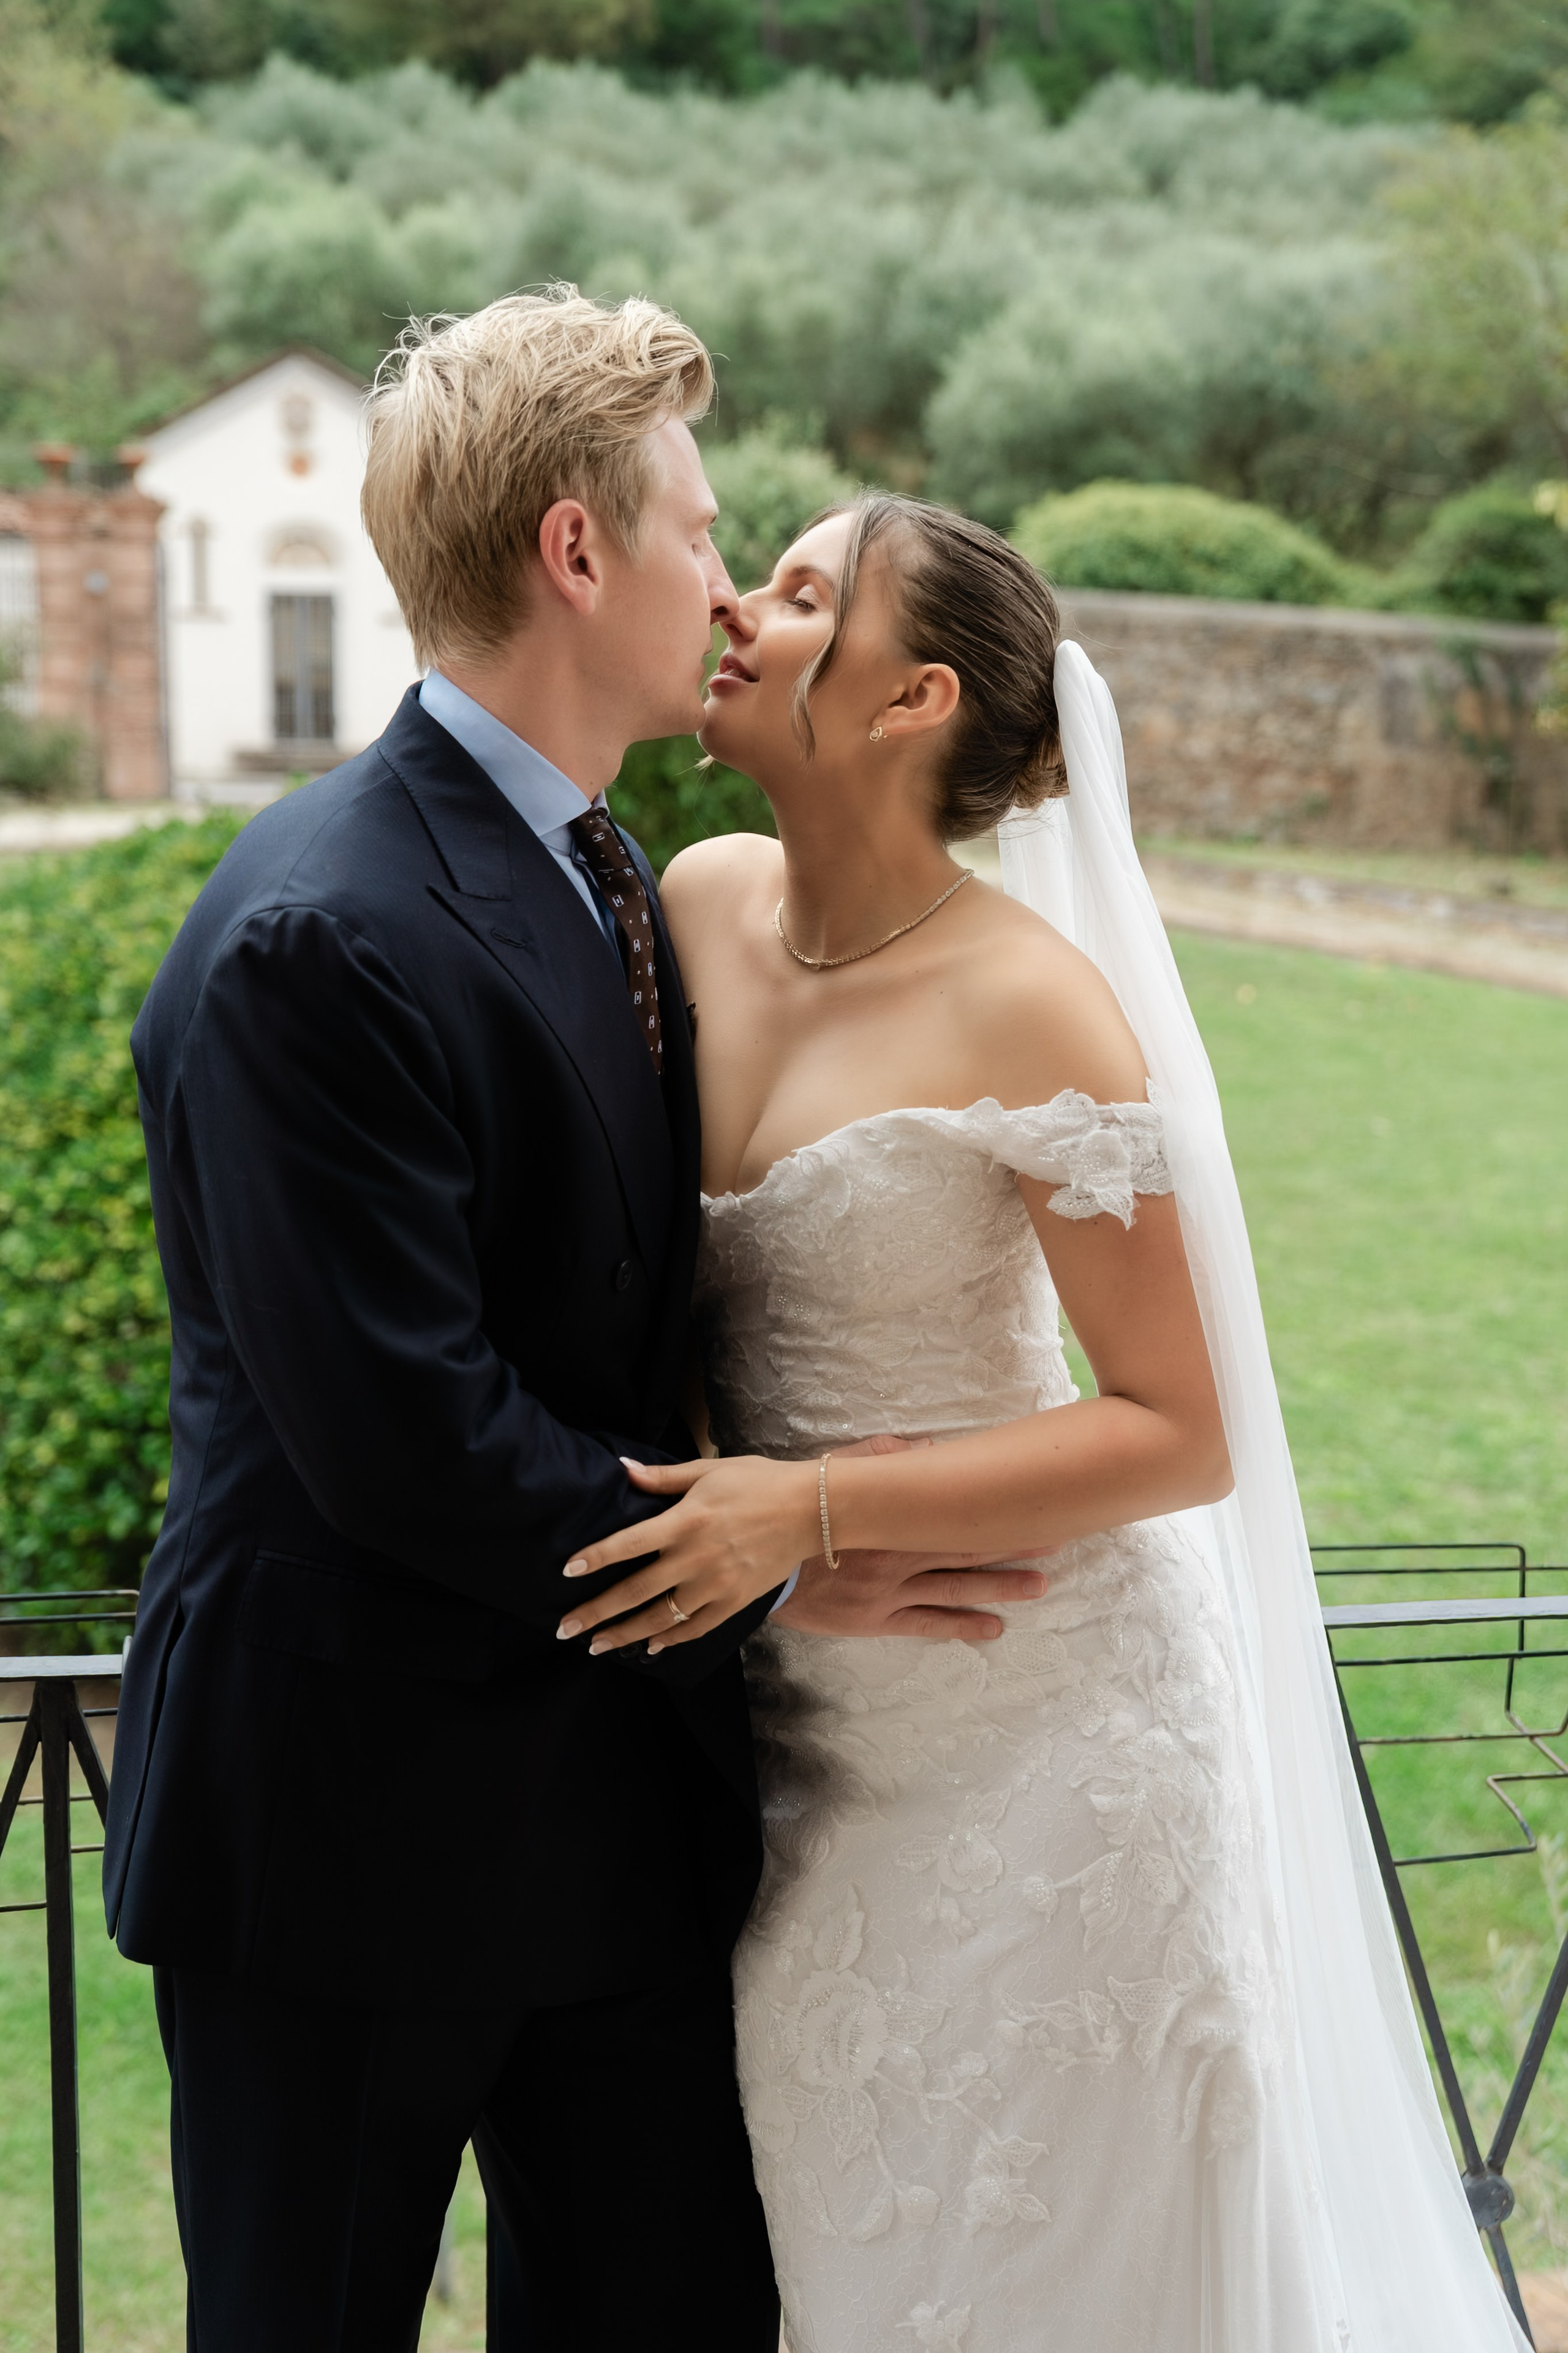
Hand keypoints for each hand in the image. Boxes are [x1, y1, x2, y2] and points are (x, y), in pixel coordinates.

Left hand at [556, 1454, 817, 1656]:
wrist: (812, 1510)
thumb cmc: (758, 1481)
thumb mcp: (708, 1470)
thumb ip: (662, 1477)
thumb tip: (621, 1468)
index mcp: (686, 1520)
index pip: (629, 1543)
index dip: (595, 1557)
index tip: (567, 1570)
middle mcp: (696, 1557)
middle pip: (636, 1591)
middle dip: (597, 1613)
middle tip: (565, 1629)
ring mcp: (716, 1584)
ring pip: (662, 1618)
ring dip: (626, 1635)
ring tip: (597, 1646)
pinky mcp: (735, 1601)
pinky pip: (695, 1628)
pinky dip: (670, 1640)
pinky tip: (649, 1646)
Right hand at [776, 1433, 1048, 1640]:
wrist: (762, 1563)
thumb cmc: (799, 1512)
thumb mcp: (835, 1473)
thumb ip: (879, 1455)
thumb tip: (925, 1447)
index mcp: (890, 1518)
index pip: (955, 1514)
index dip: (995, 1511)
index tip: (1031, 1502)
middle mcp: (898, 1556)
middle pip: (965, 1549)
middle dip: (1012, 1545)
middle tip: (1056, 1540)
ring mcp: (890, 1592)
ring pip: (955, 1589)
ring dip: (1000, 1587)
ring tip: (1039, 1586)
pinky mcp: (876, 1619)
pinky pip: (927, 1624)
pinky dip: (961, 1626)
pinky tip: (992, 1628)